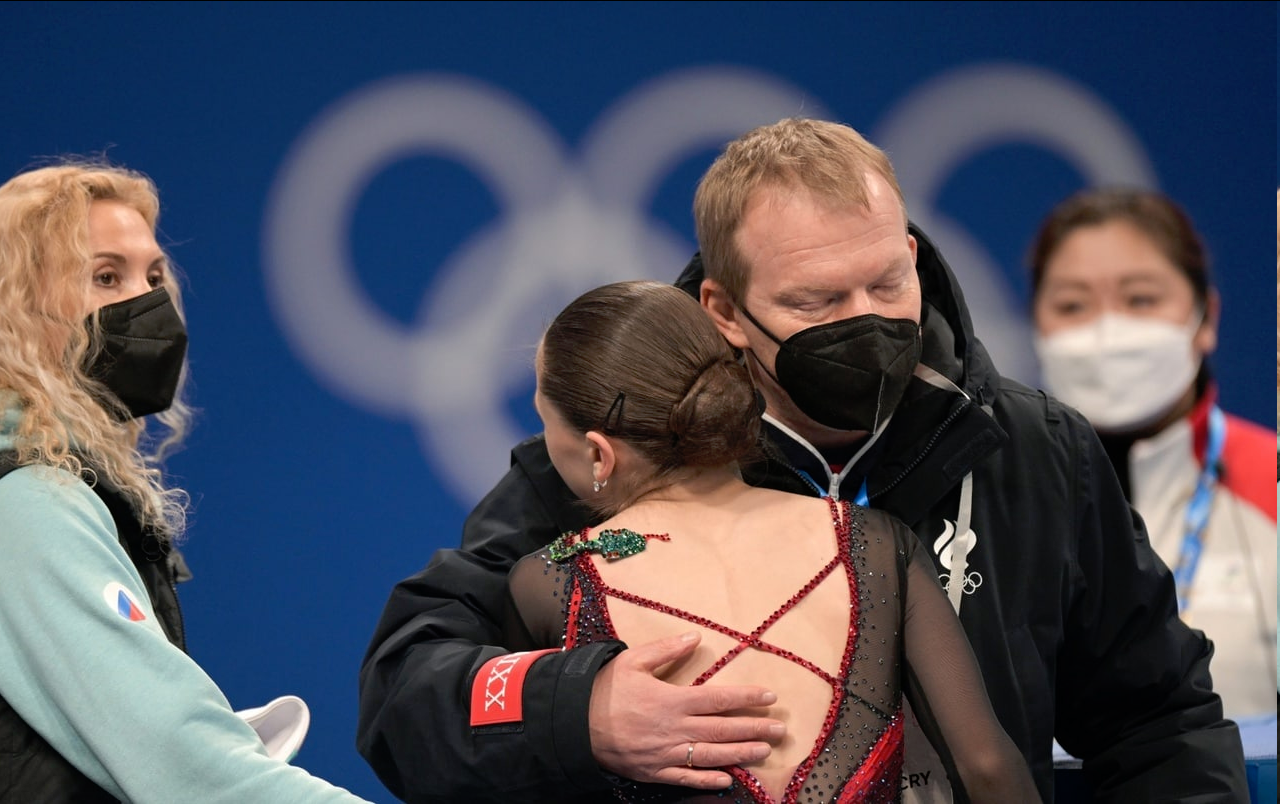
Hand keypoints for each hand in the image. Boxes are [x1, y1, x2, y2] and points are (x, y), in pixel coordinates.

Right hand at [589, 631, 784, 788]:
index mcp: (672, 700)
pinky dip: (708, 781)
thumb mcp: (633, 660)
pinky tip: (728, 780)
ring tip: (764, 752)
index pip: (719, 699)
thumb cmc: (604, 689)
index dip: (747, 699)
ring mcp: (666, 754)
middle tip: (780, 729)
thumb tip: (695, 638)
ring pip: (711, 756)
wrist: (574, 724)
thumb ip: (666, 650)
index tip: (771, 697)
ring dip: (740, 754)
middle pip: (723, 729)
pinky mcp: (654, 772)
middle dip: (755, 729)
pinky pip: (686, 779)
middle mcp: (675, 729)